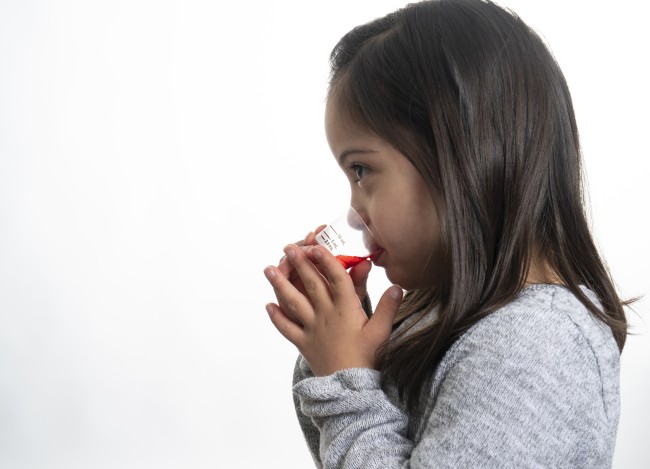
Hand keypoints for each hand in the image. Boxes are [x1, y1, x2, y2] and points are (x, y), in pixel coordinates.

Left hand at [264, 244, 402, 375]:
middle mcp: (326, 315)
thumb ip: (387, 307)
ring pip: (293, 302)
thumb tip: (396, 286)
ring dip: (280, 284)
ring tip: (269, 269)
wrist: (348, 387)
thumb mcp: (381, 332)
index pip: (336, 279)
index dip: (326, 261)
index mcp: (345, 309)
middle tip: (288, 248)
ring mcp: (312, 328)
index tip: (316, 246)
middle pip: (311, 284)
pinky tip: (268, 306)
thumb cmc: (367, 358)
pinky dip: (277, 317)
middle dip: (299, 264)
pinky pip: (287, 328)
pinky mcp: (304, 343)